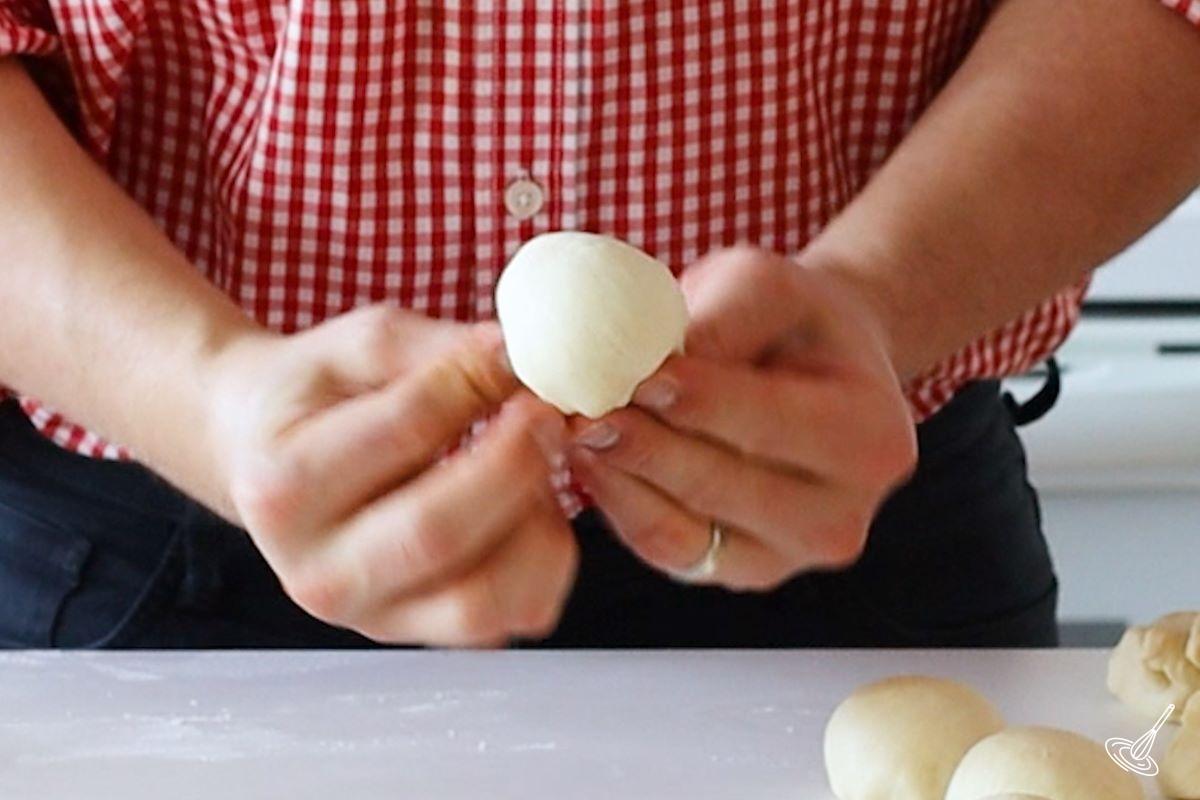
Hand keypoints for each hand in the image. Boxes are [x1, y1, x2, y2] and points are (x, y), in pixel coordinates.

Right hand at [204, 306, 577, 645]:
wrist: (266, 458)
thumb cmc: (313, 399)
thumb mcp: (355, 347)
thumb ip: (434, 348)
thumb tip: (517, 355)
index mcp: (284, 489)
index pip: (404, 433)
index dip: (475, 387)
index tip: (511, 356)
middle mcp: (319, 573)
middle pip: (438, 532)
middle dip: (515, 463)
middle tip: (547, 414)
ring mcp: (373, 617)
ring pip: (483, 597)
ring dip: (536, 522)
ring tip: (537, 465)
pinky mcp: (425, 633)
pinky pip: (513, 614)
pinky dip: (546, 560)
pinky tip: (531, 508)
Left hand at [568, 247, 916, 590]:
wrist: (812, 371)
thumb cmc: (791, 322)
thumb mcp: (770, 286)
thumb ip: (723, 318)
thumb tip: (649, 363)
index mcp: (870, 439)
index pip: (767, 422)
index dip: (694, 400)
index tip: (633, 375)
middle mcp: (840, 516)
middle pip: (720, 484)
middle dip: (641, 444)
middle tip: (578, 409)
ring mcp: (788, 558)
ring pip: (684, 531)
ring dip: (618, 480)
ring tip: (570, 431)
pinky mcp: (737, 571)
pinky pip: (666, 550)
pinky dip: (620, 506)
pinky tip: (587, 461)